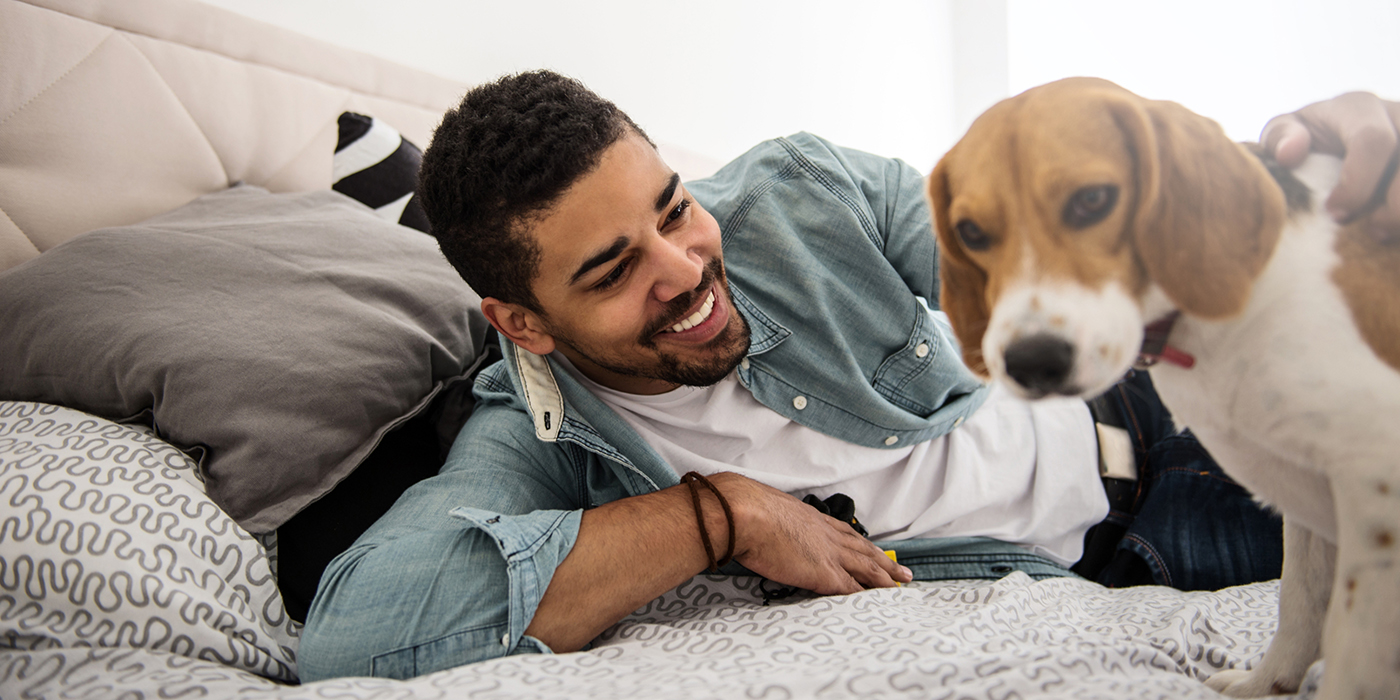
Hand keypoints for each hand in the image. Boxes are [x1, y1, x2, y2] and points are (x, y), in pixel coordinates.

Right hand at [708, 473, 912, 594]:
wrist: (744, 513)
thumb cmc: (745, 509)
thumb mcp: (764, 508)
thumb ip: (769, 517)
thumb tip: (758, 522)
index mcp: (811, 518)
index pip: (843, 532)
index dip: (860, 542)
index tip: (871, 548)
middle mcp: (825, 534)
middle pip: (863, 549)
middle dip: (883, 560)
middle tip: (901, 570)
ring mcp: (828, 553)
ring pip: (867, 567)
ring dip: (885, 577)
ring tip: (901, 585)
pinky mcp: (825, 574)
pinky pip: (853, 588)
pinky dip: (867, 595)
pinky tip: (876, 603)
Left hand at [1261, 92, 1399, 229]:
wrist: (1329, 146)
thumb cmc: (1304, 142)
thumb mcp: (1284, 135)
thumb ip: (1281, 138)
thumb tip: (1290, 153)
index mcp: (1358, 107)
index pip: (1374, 141)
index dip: (1359, 183)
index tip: (1337, 214)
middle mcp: (1398, 114)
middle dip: (1396, 205)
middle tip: (1373, 232)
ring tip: (1389, 234)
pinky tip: (1399, 232)